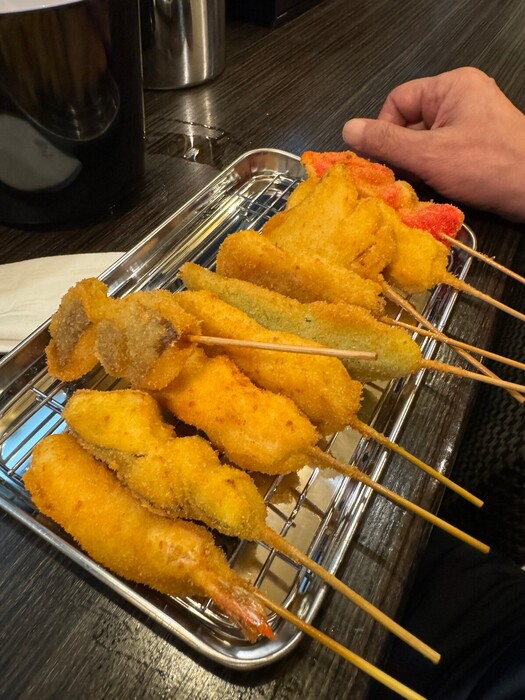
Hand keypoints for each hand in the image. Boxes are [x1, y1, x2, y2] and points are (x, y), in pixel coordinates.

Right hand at [342, 67, 524, 220]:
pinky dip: (434, 171)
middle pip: (410, 122)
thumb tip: (348, 129)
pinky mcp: (476, 145)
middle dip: (403, 152)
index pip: (398, 101)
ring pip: (424, 142)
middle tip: (404, 175)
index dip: (385, 130)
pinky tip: (438, 186)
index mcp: (451, 87)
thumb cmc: (489, 167)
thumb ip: (386, 142)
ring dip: (418, 165)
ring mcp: (471, 122)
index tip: (385, 159)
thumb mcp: (429, 155)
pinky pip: (441, 153)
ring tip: (425, 182)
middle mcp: (461, 98)